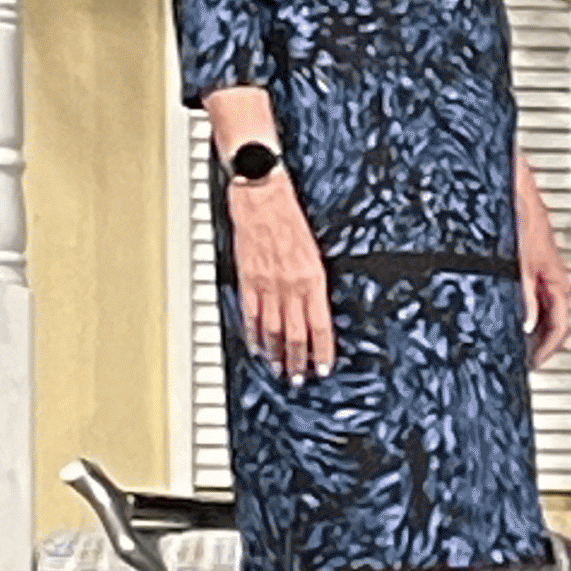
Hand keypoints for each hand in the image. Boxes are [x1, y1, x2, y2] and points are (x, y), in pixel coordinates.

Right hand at [228, 173, 336, 379]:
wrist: (262, 192)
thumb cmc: (289, 213)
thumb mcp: (314, 247)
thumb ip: (314, 278)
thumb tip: (317, 305)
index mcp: (313, 276)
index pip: (320, 324)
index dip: (322, 350)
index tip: (323, 368)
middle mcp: (291, 283)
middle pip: (296, 333)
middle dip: (298, 359)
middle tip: (298, 379)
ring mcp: (266, 282)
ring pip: (272, 328)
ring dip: (276, 353)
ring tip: (279, 369)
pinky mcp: (246, 276)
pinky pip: (250, 312)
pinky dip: (253, 333)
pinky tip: (257, 346)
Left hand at [515, 158, 570, 365]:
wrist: (505, 168)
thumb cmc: (516, 197)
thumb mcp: (516, 253)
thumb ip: (520, 288)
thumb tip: (522, 320)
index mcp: (554, 271)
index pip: (562, 321)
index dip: (550, 345)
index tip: (534, 360)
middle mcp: (545, 266)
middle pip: (551, 313)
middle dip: (538, 336)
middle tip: (522, 354)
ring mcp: (531, 257)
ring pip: (536, 297)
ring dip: (526, 316)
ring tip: (510, 334)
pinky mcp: (516, 247)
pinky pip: (520, 281)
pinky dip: (513, 295)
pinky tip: (493, 299)